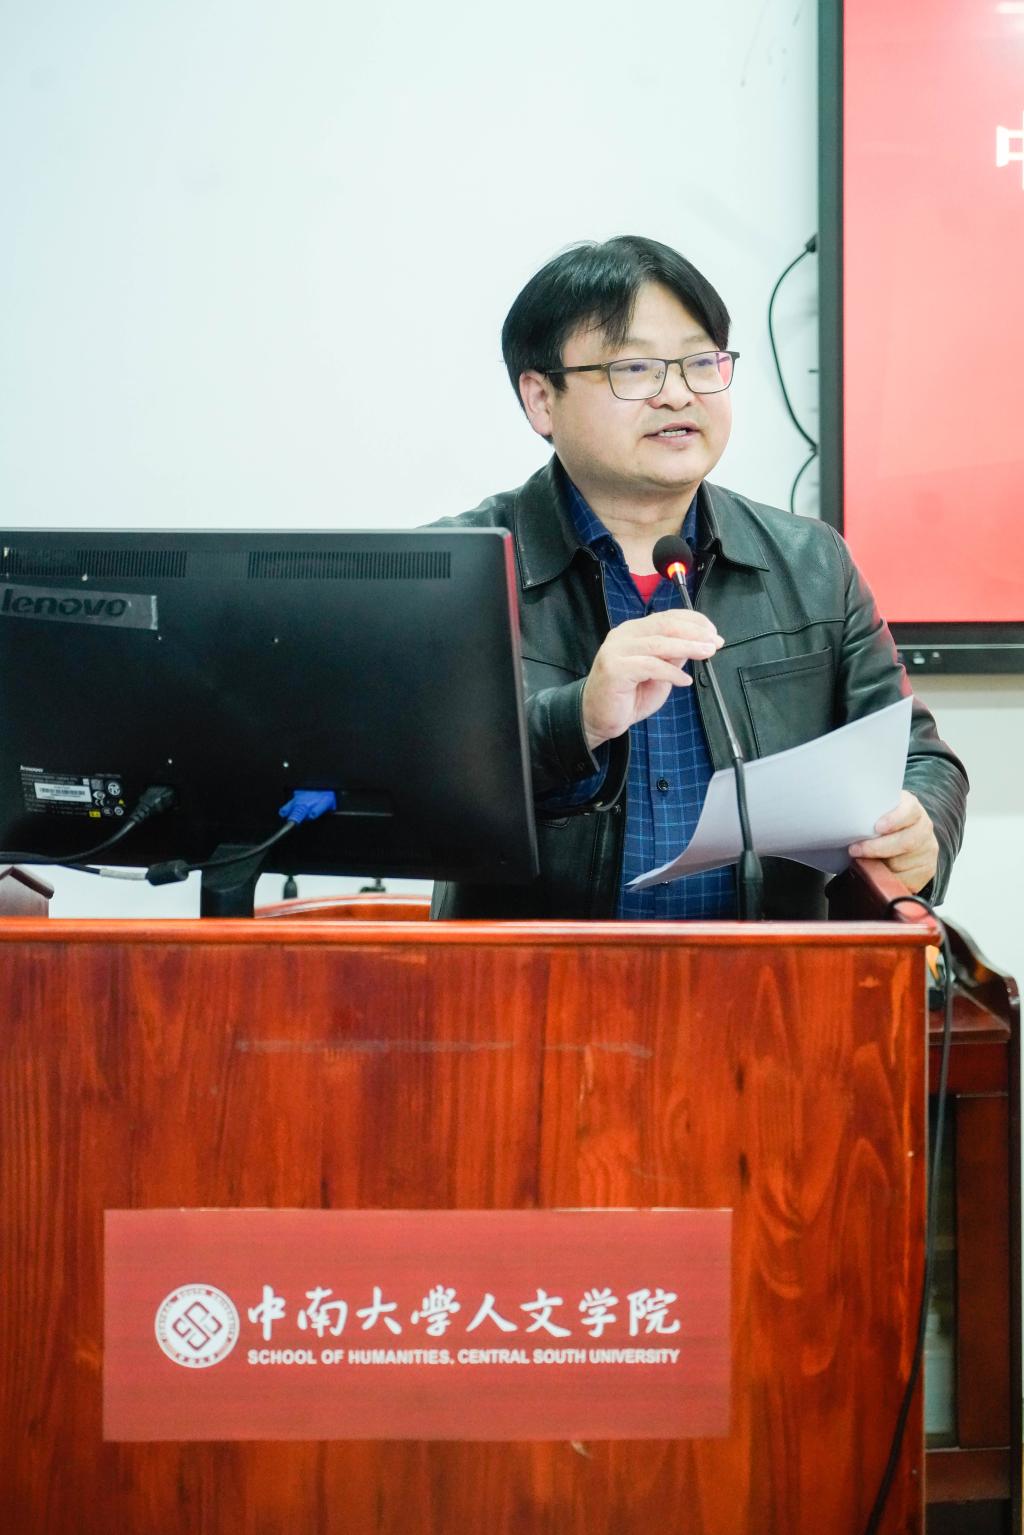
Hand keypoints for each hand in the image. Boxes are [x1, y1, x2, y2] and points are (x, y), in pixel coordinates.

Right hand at [582, 611, 723, 749]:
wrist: (598, 718)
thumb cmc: (628, 697)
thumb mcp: (659, 674)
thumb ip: (674, 656)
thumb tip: (698, 642)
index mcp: (634, 631)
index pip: (667, 617)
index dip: (694, 621)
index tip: (713, 632)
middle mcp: (623, 635)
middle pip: (665, 625)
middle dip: (694, 632)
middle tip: (715, 642)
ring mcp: (617, 650)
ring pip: (659, 643)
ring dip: (688, 647)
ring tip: (707, 653)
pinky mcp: (615, 668)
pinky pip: (650, 666)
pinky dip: (671, 673)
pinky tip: (685, 681)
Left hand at [848, 790, 938, 893]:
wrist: (899, 838)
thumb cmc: (880, 823)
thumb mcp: (876, 812)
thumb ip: (868, 814)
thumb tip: (845, 820)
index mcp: (911, 807)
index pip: (910, 810)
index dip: (894, 819)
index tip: (877, 827)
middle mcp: (924, 827)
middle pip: (907, 841)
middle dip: (878, 848)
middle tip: (855, 850)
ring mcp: (928, 849)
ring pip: (906, 862)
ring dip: (881, 866)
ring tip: (862, 863)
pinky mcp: (927, 869)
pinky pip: (909, 879)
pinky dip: (890, 879)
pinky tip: (877, 875)